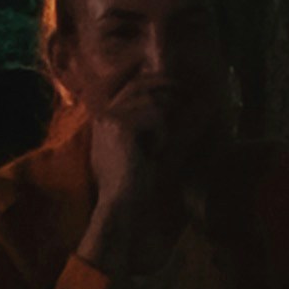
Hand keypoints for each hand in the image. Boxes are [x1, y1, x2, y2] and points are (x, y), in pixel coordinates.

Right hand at [78, 79, 162, 247]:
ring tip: (157, 147)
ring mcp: (109, 119)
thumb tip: (164, 101)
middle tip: (185, 92)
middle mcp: (102, 115)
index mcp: (103, 120)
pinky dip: (161, 135)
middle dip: (165, 86)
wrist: (120, 205)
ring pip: (150, 101)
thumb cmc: (132, 182)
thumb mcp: (135, 148)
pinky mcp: (121, 127)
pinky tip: (154, 154)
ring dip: (163, 123)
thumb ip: (141, 124)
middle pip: (139, 85)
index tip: (175, 86)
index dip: (154, 82)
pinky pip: (155, 117)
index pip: (130, 87)